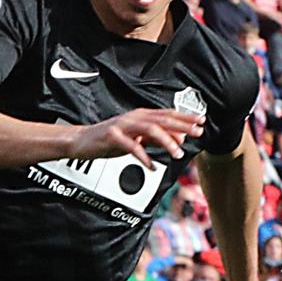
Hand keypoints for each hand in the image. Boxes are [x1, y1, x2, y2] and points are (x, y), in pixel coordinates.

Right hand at [73, 108, 204, 166]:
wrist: (80, 141)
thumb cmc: (108, 140)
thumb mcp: (137, 138)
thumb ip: (156, 138)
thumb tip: (178, 138)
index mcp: (140, 115)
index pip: (168, 114)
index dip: (185, 117)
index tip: (201, 122)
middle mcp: (133, 117)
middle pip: (163, 120)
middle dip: (183, 126)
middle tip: (198, 133)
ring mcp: (122, 126)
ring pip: (150, 130)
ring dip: (166, 141)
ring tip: (178, 153)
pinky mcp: (112, 137)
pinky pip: (132, 147)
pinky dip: (144, 157)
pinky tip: (152, 166)